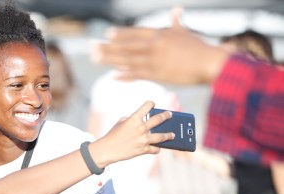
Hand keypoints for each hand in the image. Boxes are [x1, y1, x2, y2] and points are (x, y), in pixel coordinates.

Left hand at [91, 7, 229, 84]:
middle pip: (126, 46)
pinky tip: (113, 75)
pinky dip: (124, 75)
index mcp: (160, 34)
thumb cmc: (200, 48)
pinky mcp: (157, 74)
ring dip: (109, 59)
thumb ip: (177, 22)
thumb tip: (176, 10)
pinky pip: (136, 74)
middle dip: (107, 47)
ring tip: (95, 58)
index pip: (135, 33)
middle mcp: (154, 45)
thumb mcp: (185, 32)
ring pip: (127, 59)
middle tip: (91, 47)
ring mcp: (154, 60)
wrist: (210, 63)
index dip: (121, 34)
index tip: (108, 34)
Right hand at [91, 100, 173, 166]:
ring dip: (168, 135)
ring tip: (172, 135)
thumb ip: (132, 120)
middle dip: (166, 116)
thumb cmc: (113, 135)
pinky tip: (158, 147)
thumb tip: (142, 121)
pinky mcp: (144, 149)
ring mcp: (144, 139)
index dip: (151, 104)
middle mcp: (141, 128)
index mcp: (134, 118)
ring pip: (162, 136)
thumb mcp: (121, 123)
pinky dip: (156, 148)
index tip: (153, 104)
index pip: (147, 106)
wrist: (108, 149)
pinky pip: (155, 149)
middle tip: (170, 115)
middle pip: (159, 119)